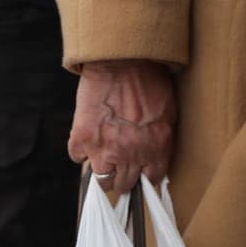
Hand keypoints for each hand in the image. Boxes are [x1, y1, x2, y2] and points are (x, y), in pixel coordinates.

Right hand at [68, 60, 175, 193]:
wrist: (121, 61)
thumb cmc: (148, 81)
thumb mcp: (167, 115)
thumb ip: (160, 142)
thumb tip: (153, 159)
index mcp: (155, 150)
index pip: (152, 180)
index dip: (145, 175)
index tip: (140, 171)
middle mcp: (130, 155)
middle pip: (124, 185)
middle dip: (123, 178)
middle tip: (120, 165)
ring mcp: (104, 149)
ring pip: (102, 181)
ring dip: (103, 171)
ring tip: (104, 158)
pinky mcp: (82, 139)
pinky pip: (78, 157)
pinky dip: (81, 150)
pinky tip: (88, 138)